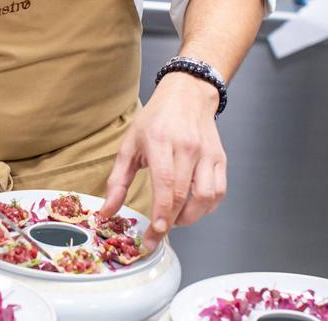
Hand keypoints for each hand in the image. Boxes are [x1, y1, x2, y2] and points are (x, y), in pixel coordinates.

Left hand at [99, 72, 226, 249]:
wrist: (187, 93)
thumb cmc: (156, 118)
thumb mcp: (130, 144)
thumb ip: (118, 180)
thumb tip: (107, 211)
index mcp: (160, 140)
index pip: (164, 184)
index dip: (161, 213)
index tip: (154, 233)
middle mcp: (186, 146)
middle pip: (184, 194)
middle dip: (170, 222)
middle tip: (158, 233)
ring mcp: (206, 152)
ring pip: (205, 197)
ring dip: (190, 217)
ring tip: (174, 219)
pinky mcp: (220, 157)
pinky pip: (218, 191)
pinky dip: (207, 207)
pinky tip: (192, 208)